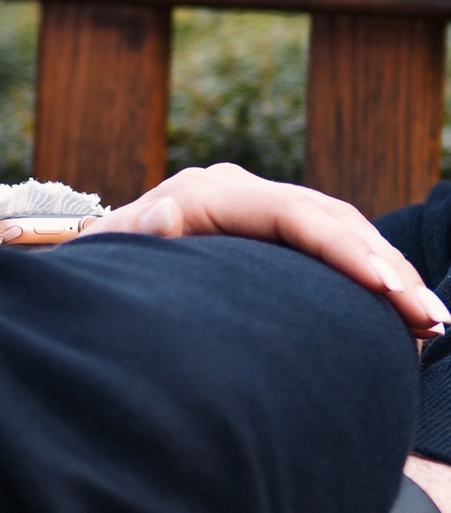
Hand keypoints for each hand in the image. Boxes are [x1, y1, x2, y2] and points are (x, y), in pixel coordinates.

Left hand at [93, 164, 446, 340]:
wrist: (95, 272)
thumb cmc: (99, 271)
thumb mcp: (108, 258)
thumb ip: (134, 237)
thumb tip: (166, 212)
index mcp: (207, 193)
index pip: (293, 215)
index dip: (343, 249)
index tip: (385, 287)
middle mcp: (240, 190)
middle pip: (331, 219)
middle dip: (387, 267)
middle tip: (429, 318)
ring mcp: (259, 207)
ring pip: (343, 230)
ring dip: (391, 274)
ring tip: (432, 322)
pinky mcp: (271, 231)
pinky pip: (334, 245)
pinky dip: (372, 276)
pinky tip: (406, 314)